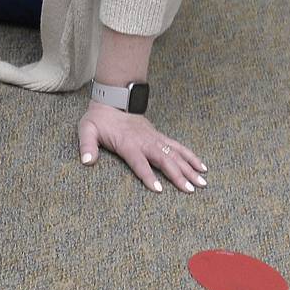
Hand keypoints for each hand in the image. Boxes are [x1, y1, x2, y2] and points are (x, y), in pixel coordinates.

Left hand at [77, 101, 207, 193]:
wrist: (113, 100)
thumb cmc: (99, 119)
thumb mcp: (87, 130)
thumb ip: (87, 146)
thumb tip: (86, 162)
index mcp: (128, 143)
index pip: (139, 162)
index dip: (148, 175)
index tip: (159, 189)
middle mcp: (145, 141)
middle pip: (164, 160)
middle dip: (178, 175)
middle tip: (191, 189)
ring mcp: (155, 138)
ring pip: (176, 154)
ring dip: (190, 168)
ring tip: (203, 181)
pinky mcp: (160, 136)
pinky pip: (178, 147)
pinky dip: (191, 156)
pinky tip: (202, 166)